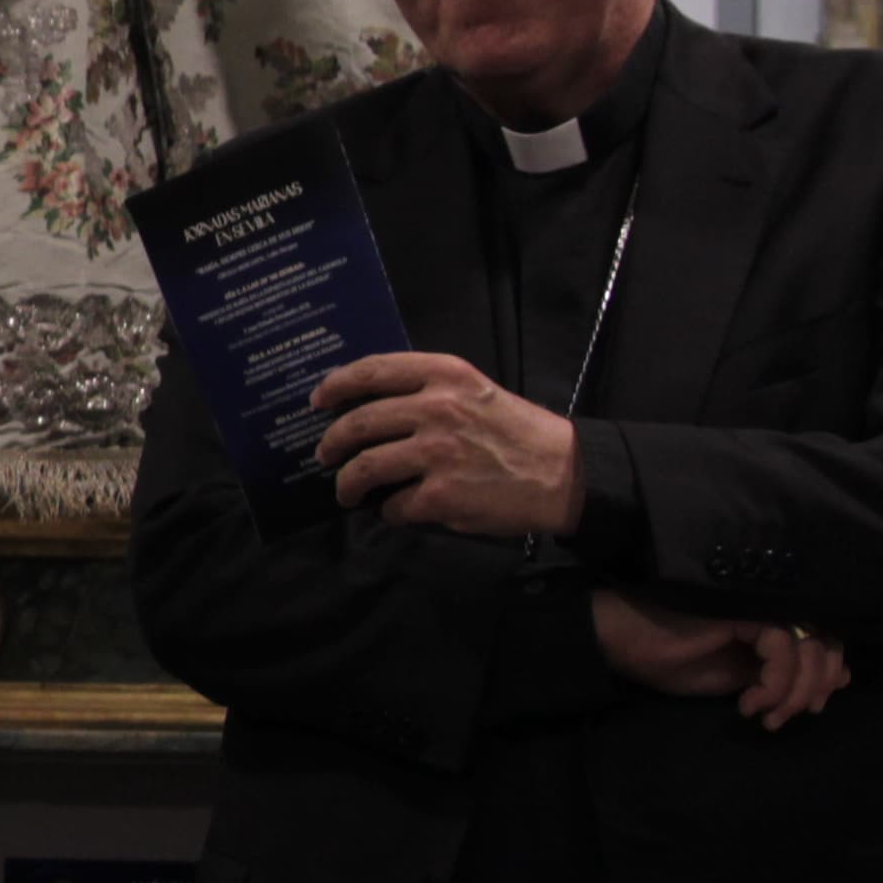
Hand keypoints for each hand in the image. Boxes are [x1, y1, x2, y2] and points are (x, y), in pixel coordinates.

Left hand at [313, 354, 586, 537]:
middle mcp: (436, 409)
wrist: (564, 474)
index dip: (337, 384)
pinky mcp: (440, 496)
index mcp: (445, 375)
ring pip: (365, 468)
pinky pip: (394, 506)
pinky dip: (390, 512)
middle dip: (332, 443)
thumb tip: (370, 407)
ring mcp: (436, 454)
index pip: (374, 370)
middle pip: (359, 424)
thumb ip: (428, 391)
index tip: (318, 399)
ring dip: (347, 484)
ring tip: (347, 492)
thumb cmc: (518, 432)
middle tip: (324, 454)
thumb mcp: (475, 391)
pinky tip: (398, 511)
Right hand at [596, 593, 854, 728]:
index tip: (812, 709)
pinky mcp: (746, 612)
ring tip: (767, 716)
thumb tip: (840, 677)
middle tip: (787, 717)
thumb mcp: (741, 682)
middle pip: (825, 644)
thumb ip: (786, 679)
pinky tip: (749, 702)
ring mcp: (760, 610)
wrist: (625, 644)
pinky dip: (774, 682)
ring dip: (794, 692)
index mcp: (773, 628)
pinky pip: (782, 645)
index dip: (828, 675)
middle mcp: (773, 613)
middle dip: (815, 687)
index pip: (825, 642)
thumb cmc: (672, 661)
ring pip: (809, 647)